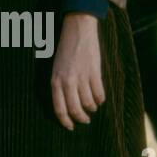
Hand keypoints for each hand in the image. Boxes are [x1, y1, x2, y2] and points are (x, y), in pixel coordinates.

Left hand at [50, 12, 104, 129]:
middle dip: (81, 118)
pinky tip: (100, 99)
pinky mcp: (94, 72)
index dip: (65, 121)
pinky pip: (99, 93)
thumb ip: (60, 85)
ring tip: (93, 107)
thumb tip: (67, 104)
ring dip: (92, 107)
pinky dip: (100, 99)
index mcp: (55, 80)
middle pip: (75, 109)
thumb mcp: (56, 68)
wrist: (78, 29)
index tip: (71, 127)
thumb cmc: (66, 49)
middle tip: (85, 121)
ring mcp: (81, 77)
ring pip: (88, 102)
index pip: (59, 108)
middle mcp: (67, 81)